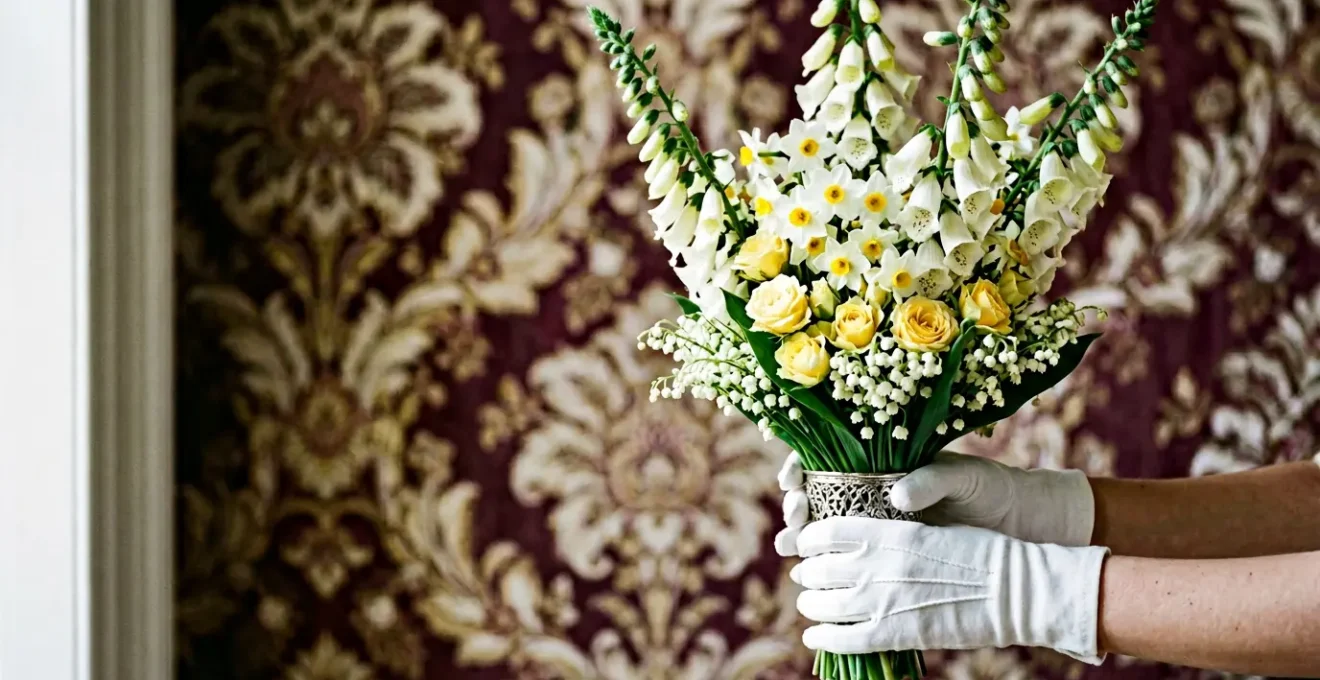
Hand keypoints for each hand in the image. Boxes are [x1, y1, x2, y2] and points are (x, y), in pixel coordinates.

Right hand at [775, 451, 1095, 554]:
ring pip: (824, 528)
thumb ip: (930, 480)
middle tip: (792, 518)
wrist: (1019, 525)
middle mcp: (873, 493)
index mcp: (885, 465)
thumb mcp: (964, 479)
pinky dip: (823, 564)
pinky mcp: (888, 554)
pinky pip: (848, 558)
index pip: (829, 459)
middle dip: (795, 506)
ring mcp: (878, 524)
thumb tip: (896, 493)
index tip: (791, 479)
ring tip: (786, 547)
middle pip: (817, 495)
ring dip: (799, 537)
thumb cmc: (991, 490)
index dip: (801, 467)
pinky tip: (805, 573)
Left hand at [791, 517, 1108, 661]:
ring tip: (809, 605)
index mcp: (888, 530)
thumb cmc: (982, 552)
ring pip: (823, 604)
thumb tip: (862, 536)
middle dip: (807, 573)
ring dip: (810, 605)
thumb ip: (890, 532)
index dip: (809, 538)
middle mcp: (878, 563)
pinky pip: (842, 639)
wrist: (1015, 589)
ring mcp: (883, 599)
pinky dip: (823, 638)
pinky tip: (815, 635)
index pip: (826, 531)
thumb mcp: (930, 527)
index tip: (807, 542)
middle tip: (806, 575)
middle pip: (818, 568)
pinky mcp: (894, 633)